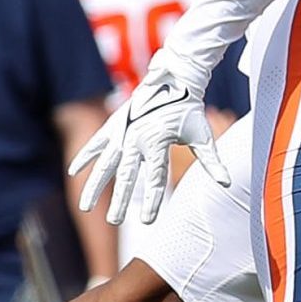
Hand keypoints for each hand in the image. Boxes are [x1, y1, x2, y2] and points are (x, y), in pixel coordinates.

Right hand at [70, 54, 227, 225]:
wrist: (173, 80)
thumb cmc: (189, 110)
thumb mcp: (203, 136)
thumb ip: (212, 162)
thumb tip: (227, 184)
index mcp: (158, 143)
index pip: (156, 179)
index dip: (153, 201)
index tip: (149, 222)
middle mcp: (136, 139)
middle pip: (127, 177)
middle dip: (121, 201)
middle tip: (115, 222)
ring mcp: (122, 132)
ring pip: (105, 164)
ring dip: (95, 186)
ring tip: (86, 207)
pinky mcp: (114, 125)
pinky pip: (96, 144)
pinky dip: (85, 156)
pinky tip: (73, 172)